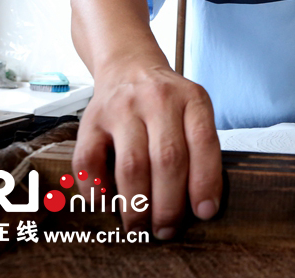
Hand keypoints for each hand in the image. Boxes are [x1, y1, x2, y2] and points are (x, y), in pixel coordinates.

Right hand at [72, 66, 221, 238]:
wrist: (129, 65)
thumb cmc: (166, 101)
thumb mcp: (193, 110)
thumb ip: (200, 148)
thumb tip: (200, 206)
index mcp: (191, 99)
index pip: (203, 143)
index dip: (205, 182)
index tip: (204, 213)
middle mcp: (158, 99)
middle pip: (167, 159)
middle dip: (169, 204)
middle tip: (167, 230)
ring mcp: (122, 108)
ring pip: (132, 165)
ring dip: (136, 205)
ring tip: (140, 226)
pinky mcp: (91, 120)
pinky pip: (89, 162)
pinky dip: (97, 190)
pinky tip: (107, 205)